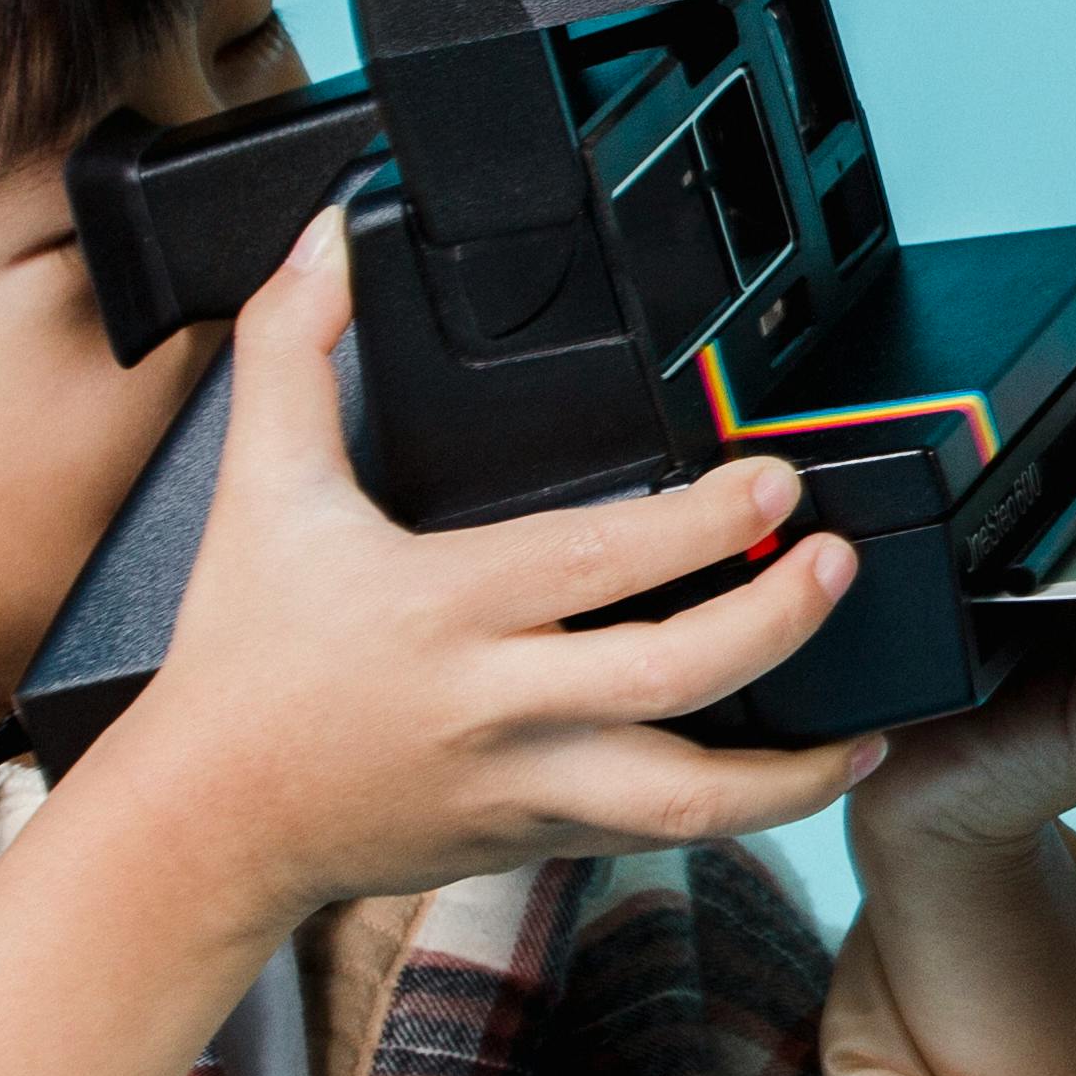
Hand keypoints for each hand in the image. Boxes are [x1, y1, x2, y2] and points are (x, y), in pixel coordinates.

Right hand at [81, 207, 888, 922]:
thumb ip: (292, 351)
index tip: (775, 483)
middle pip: (669, 677)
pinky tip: (809, 770)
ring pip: (687, 798)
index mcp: (444, 607)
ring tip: (868, 717)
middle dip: (774, 624)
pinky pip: (662, 833)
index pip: (598, 562)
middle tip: (837, 563)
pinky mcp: (538, 836)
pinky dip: (748, 809)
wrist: (208, 825)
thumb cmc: (242, 660)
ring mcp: (526, 783)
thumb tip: (326, 239)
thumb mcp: (258, 489)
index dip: (703, 525)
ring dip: (793, 768)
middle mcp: (498, 703)